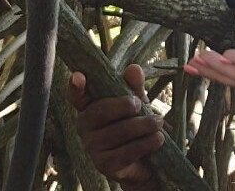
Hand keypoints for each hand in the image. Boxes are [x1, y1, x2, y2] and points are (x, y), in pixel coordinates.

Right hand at [67, 66, 163, 190]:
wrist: (143, 161)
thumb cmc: (134, 123)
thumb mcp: (136, 101)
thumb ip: (133, 85)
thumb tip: (133, 69)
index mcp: (89, 106)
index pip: (77, 95)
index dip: (76, 86)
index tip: (78, 76)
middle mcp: (85, 126)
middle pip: (101, 111)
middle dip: (123, 105)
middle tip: (139, 103)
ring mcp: (92, 147)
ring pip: (118, 131)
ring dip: (142, 125)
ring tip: (158, 122)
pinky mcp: (105, 165)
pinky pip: (126, 151)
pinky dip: (145, 143)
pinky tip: (158, 138)